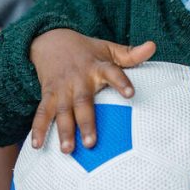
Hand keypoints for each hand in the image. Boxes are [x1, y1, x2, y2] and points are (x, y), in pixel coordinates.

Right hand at [29, 28, 154, 151]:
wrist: (51, 40)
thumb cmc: (87, 50)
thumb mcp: (108, 48)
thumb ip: (131, 53)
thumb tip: (153, 46)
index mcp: (98, 67)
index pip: (112, 72)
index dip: (121, 82)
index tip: (130, 94)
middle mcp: (79, 79)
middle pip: (83, 102)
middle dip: (86, 122)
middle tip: (91, 143)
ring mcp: (62, 89)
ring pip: (62, 111)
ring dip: (64, 130)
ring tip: (67, 150)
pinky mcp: (48, 94)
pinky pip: (42, 113)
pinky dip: (38, 128)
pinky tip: (36, 145)